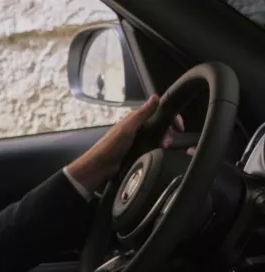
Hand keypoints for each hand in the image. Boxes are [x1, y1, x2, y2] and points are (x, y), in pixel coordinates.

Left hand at [65, 95, 182, 192]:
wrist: (100, 167)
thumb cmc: (111, 146)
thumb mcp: (128, 128)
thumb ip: (142, 113)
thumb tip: (156, 96)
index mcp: (134, 118)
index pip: (158, 112)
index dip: (171, 118)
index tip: (180, 128)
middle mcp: (137, 127)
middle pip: (160, 126)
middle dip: (167, 133)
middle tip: (166, 143)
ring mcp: (137, 140)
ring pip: (157, 138)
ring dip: (163, 142)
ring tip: (162, 149)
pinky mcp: (137, 151)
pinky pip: (152, 148)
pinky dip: (157, 150)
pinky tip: (157, 154)